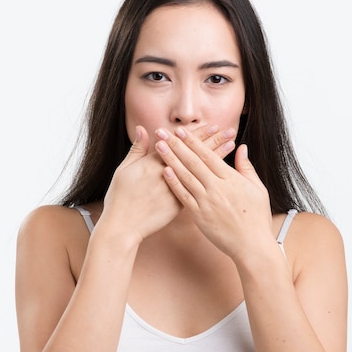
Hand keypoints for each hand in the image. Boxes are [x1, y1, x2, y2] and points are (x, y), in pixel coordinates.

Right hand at [101, 125, 237, 242]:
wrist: (122, 226)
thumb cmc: (120, 198)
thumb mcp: (124, 169)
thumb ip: (137, 149)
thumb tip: (142, 128)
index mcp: (153, 163)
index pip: (180, 143)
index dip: (197, 134)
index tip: (212, 125)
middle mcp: (166, 174)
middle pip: (195, 155)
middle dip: (213, 141)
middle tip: (229, 131)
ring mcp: (174, 190)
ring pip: (200, 171)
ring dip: (216, 158)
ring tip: (231, 147)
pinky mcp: (178, 206)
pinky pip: (198, 192)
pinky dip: (211, 181)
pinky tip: (223, 174)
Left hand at [154, 127, 272, 260]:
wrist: (252, 245)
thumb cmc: (257, 218)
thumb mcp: (257, 189)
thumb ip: (246, 167)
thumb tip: (241, 147)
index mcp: (231, 179)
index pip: (208, 155)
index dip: (193, 142)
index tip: (181, 131)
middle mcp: (217, 188)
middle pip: (193, 162)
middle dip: (176, 145)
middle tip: (162, 132)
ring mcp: (207, 202)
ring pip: (185, 176)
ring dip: (170, 160)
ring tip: (159, 147)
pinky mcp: (199, 215)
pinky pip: (184, 197)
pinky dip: (174, 183)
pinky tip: (164, 172)